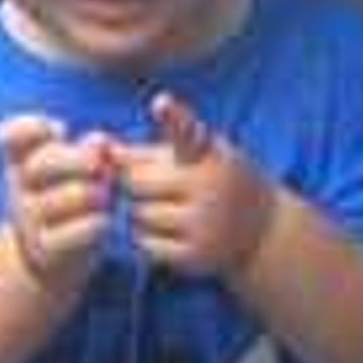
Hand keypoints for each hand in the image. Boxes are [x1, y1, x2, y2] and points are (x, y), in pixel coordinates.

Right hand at [0, 109, 117, 294]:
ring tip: (105, 196)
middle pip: (41, 165)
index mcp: (23, 158)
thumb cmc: (71, 195)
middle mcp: (19, 186)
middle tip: (98, 165)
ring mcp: (28, 218)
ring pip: (64, 198)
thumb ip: (88, 148)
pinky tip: (104, 221)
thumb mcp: (76, 167)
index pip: (13, 135)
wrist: (55, 253)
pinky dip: (96, 223)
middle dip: (78, 161)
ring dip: (93, 194)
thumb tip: (100, 142)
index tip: (60, 129)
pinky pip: (75, 230)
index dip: (31, 127)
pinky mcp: (44, 247)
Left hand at [115, 87, 278, 281]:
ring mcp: (205, 224)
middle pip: (138, 181)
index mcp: (211, 155)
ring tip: (164, 206)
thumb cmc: (218, 180)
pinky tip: (168, 230)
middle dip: (133, 182)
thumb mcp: (201, 153)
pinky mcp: (196, 256)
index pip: (185, 133)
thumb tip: (100, 146)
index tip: (155, 105)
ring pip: (139, 215)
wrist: (263, 230)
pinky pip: (146, 244)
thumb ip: (152, 147)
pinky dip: (148, 237)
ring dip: (139, 211)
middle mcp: (211, 188)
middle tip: (147, 184)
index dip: (169, 118)